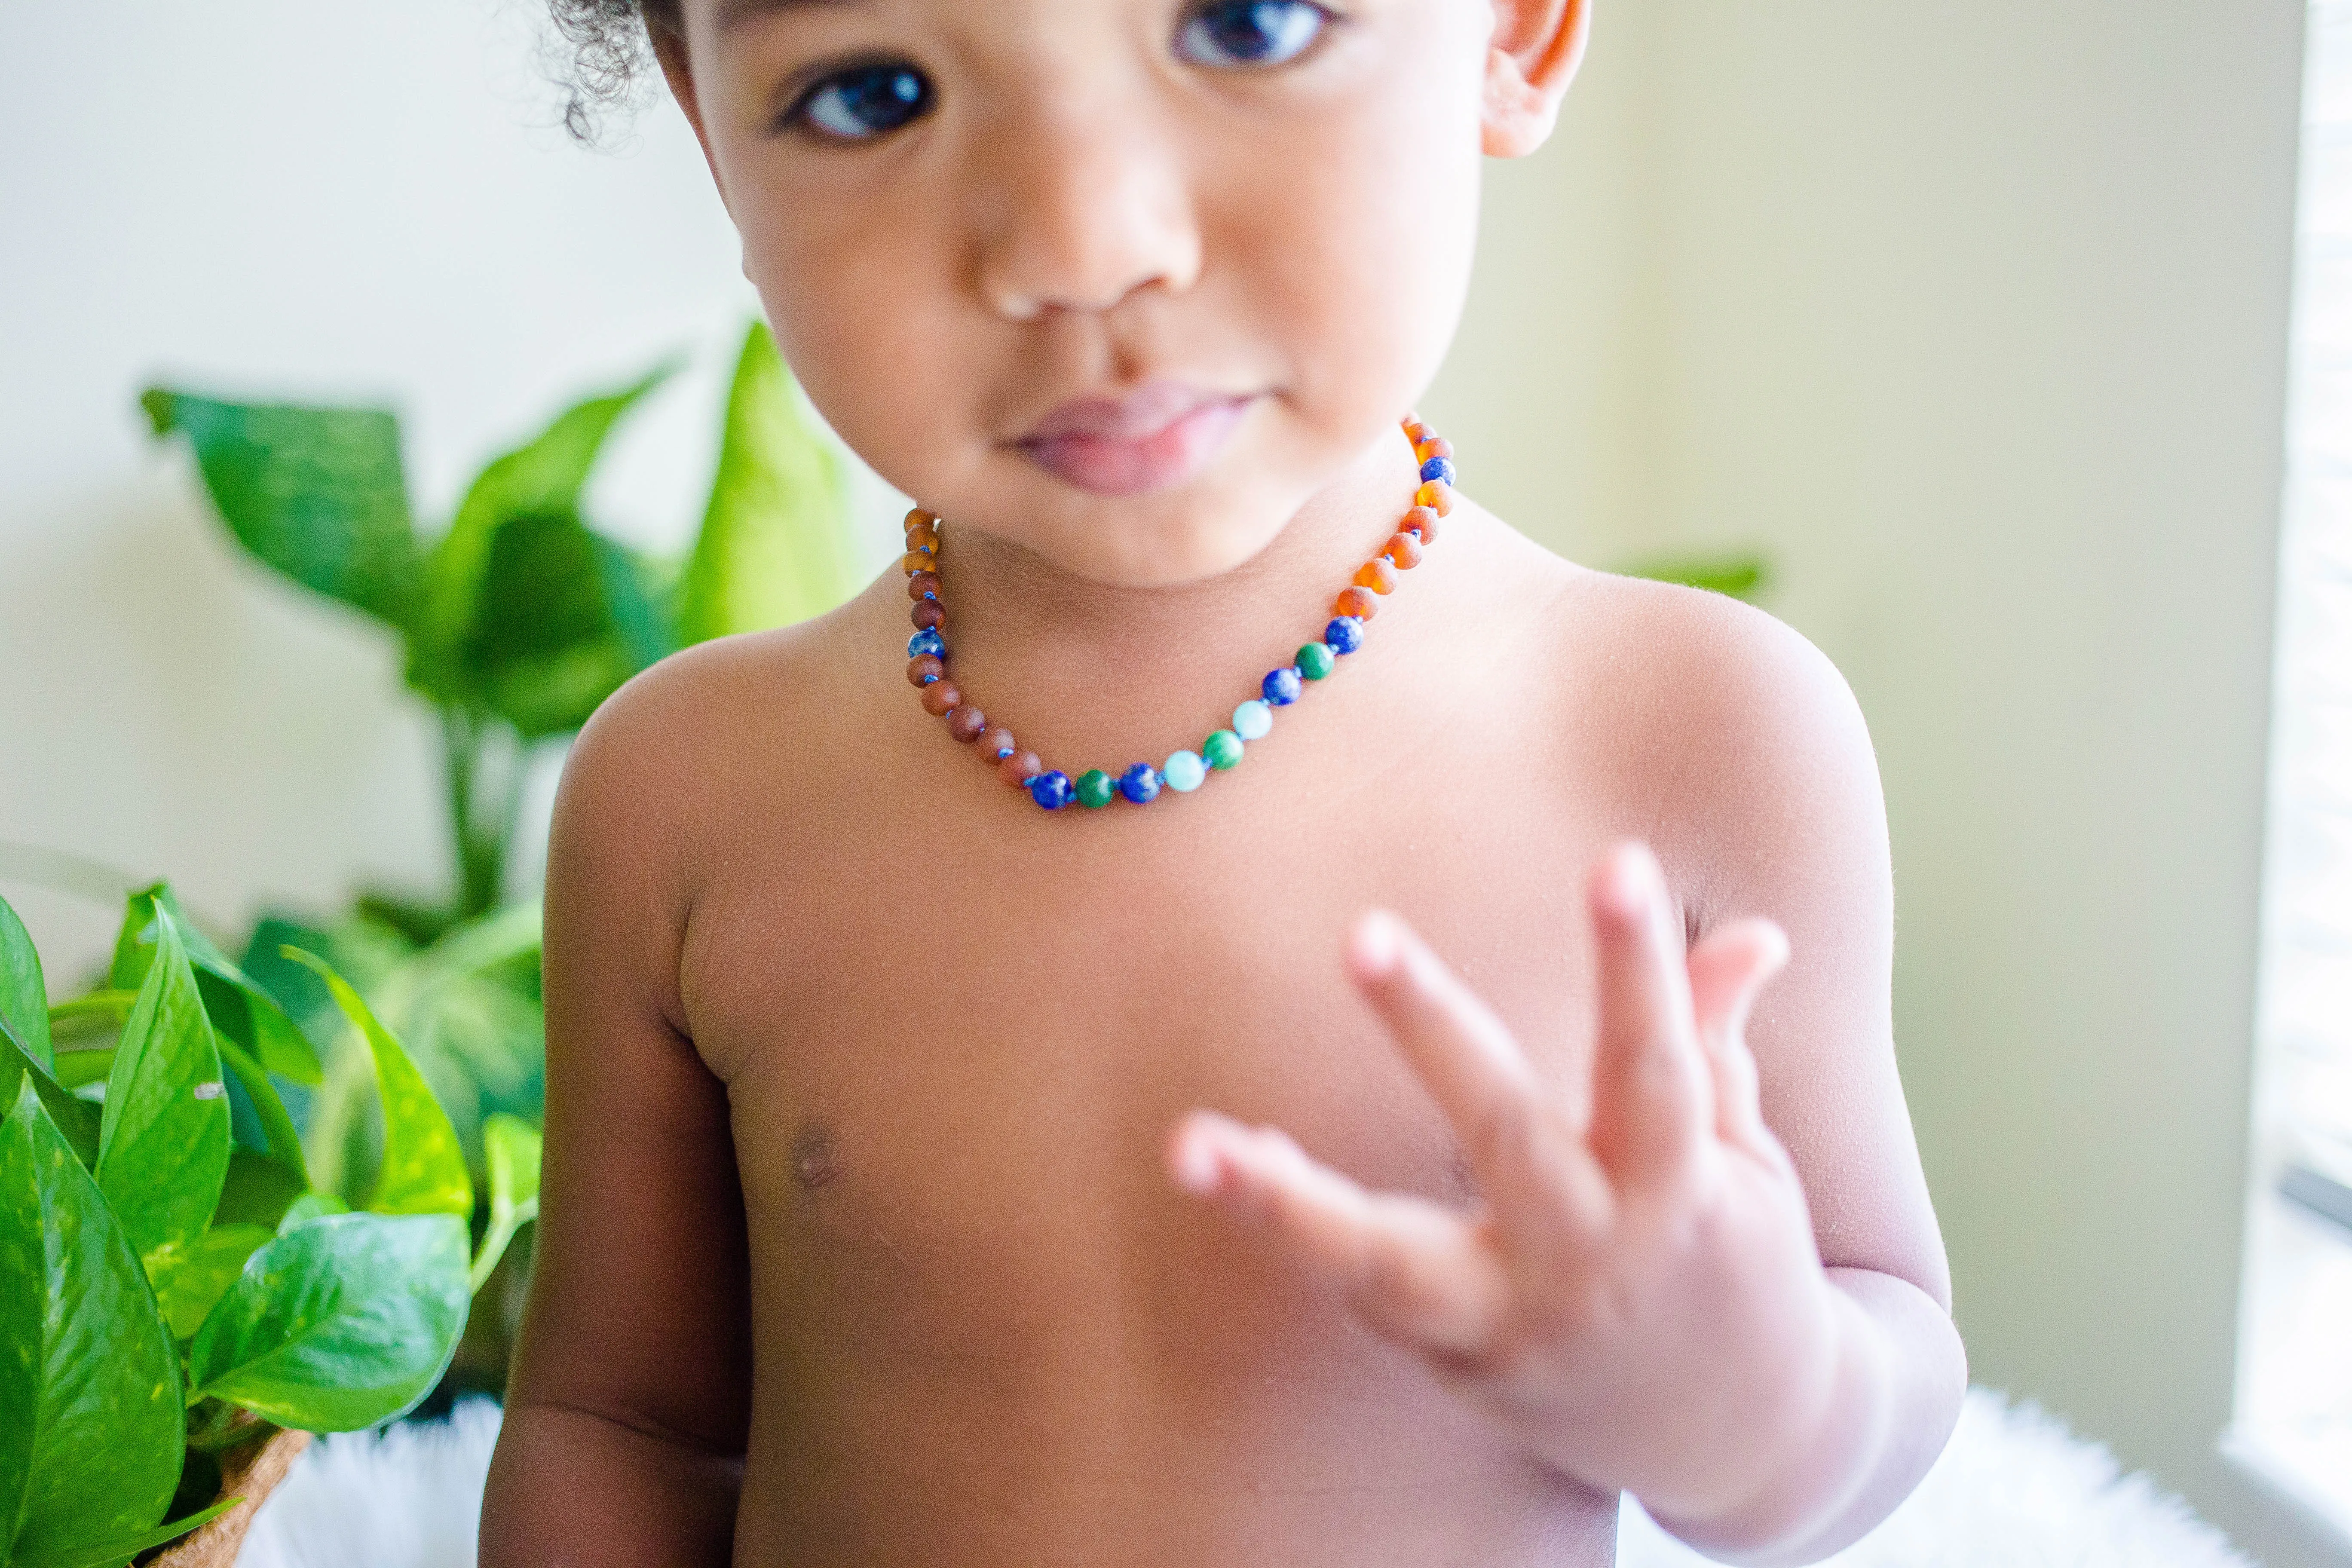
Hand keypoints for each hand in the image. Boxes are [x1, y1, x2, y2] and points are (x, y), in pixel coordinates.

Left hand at [1168, 842, 1840, 1523]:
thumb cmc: (1732, 1265)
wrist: (1744, 1445)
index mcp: (1680, 1189)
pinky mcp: (1460, 1361)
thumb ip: (1716, 1045)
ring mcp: (1518, 1317)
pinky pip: (1367, 1286)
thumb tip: (1753, 936)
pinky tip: (1231, 1160)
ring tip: (1193, 1144)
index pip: (1656, 1059)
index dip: (1640, 962)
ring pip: (1391, 1259)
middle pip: (1506, 1132)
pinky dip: (1296, 1220)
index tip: (1620, 861)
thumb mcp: (1745, 1163)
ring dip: (1287, 1203)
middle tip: (1366, 934)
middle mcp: (1592, 1254)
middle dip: (1434, 1029)